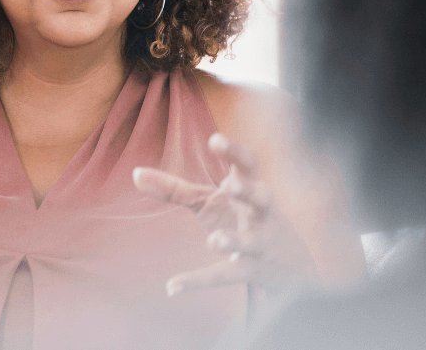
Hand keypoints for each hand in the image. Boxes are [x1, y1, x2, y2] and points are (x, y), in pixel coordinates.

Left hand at [133, 134, 325, 295]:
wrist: (289, 265)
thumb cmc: (241, 220)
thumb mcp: (211, 202)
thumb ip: (176, 189)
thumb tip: (135, 172)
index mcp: (251, 189)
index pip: (248, 165)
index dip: (234, 152)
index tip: (216, 139)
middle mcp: (262, 213)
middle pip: (262, 197)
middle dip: (249, 191)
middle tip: (231, 186)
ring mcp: (260, 242)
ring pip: (251, 241)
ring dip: (235, 240)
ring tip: (214, 240)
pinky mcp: (252, 270)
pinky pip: (226, 275)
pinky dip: (198, 280)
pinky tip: (172, 286)